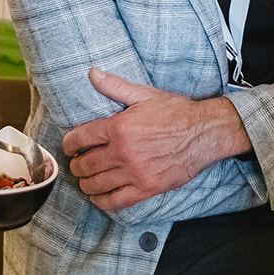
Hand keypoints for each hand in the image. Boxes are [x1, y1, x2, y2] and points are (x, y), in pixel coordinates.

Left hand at [62, 68, 249, 211]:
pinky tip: (98, 197)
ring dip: (86, 183)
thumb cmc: (176, 113)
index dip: (69, 143)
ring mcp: (135, 173)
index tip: (70, 146)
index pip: (81, 138)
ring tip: (85, 179)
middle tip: (77, 163)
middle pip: (86, 164)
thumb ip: (115, 86)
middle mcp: (124, 152)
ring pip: (97, 184)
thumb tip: (92, 73)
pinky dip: (102, 201)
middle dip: (76, 164)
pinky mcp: (147, 189)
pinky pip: (116, 201)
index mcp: (119, 127)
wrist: (204, 134)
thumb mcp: (144, 94)